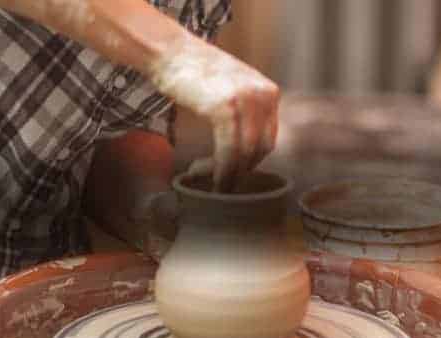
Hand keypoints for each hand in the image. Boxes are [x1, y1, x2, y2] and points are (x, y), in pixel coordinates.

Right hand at [151, 36, 279, 192]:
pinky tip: (214, 178)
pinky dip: (222, 169)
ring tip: (216, 183)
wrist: (171, 51)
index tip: (236, 173)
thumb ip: (245, 113)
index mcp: (268, 92)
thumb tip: (245, 151)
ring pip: (246, 153)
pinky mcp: (225, 107)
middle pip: (261, 148)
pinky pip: (229, 150)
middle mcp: (263, 95)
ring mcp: (246, 100)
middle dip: (242, 171)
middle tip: (224, 181)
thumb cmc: (195, 72)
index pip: (269, 138)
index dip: (252, 161)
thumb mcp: (232, 89)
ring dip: (231, 174)